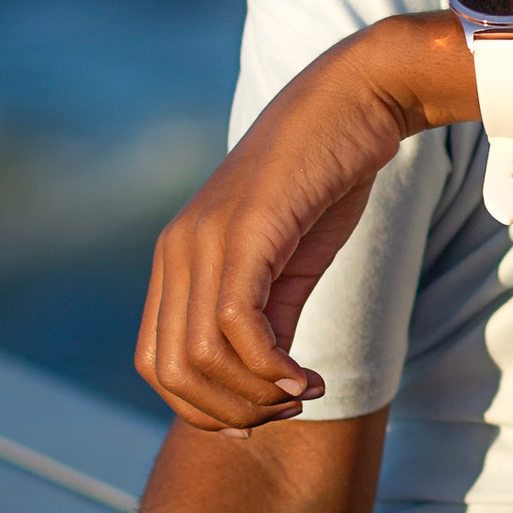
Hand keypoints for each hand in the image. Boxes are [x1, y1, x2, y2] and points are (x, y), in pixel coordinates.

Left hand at [137, 16, 465, 427]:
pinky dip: (272, 369)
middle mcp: (178, 249)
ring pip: (200, 357)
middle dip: (230, 410)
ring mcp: (206, 238)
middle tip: (288, 408)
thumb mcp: (289, 260)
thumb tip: (265, 386)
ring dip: (256, 395)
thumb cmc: (326, 176)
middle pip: (170, 373)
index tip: (264, 413)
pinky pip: (237, 326)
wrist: (356, 100)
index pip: (156, 363)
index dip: (203, 407)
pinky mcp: (247, 231)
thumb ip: (269, 317)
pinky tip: (307, 374)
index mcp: (177, 258)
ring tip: (303, 391)